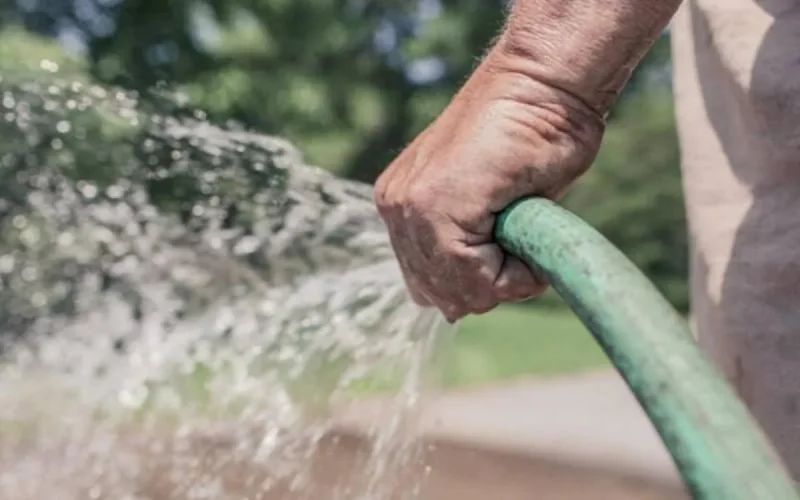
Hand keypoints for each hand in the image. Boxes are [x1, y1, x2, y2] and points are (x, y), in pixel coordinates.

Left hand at [374, 46, 605, 321]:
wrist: (543, 86)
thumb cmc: (532, 138)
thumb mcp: (492, 207)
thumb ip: (467, 246)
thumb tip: (453, 309)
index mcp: (403, 207)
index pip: (429, 285)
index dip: (480, 283)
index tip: (513, 247)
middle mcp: (396, 209)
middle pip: (439, 296)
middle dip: (488, 286)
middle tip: (521, 243)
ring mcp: (409, 207)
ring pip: (457, 293)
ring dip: (504, 280)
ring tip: (525, 232)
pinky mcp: (433, 207)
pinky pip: (475, 279)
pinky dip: (516, 273)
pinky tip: (528, 231)